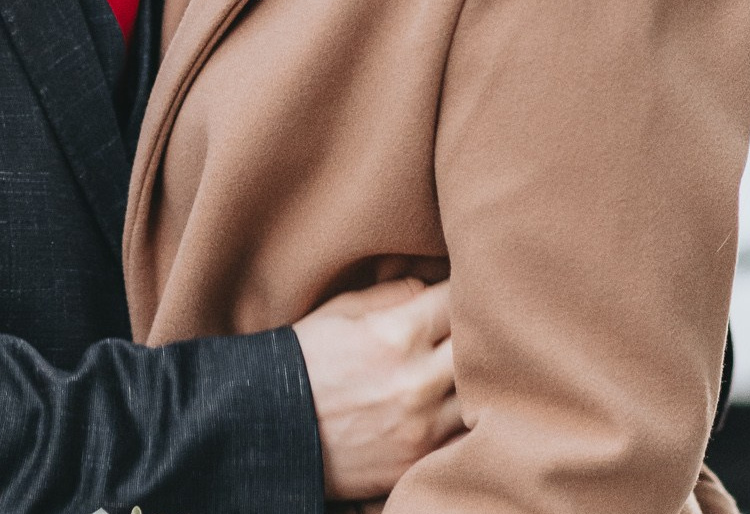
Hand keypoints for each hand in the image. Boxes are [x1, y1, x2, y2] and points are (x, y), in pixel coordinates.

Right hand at [293, 278, 460, 500]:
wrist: (270, 425)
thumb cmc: (305, 357)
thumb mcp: (340, 310)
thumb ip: (393, 295)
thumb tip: (431, 289)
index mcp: (396, 334)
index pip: (456, 300)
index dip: (462, 288)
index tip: (463, 287)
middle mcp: (416, 381)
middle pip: (479, 348)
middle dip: (475, 331)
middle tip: (470, 325)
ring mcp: (421, 427)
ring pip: (479, 396)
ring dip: (473, 378)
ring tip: (460, 367)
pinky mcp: (416, 462)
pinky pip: (464, 439)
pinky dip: (465, 422)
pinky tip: (452, 406)